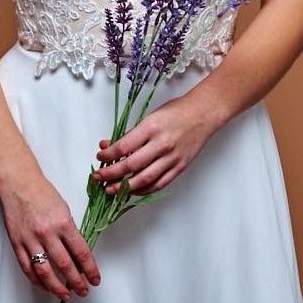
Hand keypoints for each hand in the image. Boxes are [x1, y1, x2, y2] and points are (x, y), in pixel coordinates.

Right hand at [0, 168, 100, 301]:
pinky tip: (45, 286)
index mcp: (63, 224)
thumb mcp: (64, 210)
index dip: (90, 270)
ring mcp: (30, 240)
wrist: (18, 184)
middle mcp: (47, 233)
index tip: (95, 280)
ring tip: (66, 295)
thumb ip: (70, 233)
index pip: (81, 254)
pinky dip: (37, 280)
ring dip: (57, 287)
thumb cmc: (42, 194)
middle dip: (76, 282)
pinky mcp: (16, 243)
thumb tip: (77, 256)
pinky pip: (27, 267)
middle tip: (83, 291)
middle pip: (65, 266)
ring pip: (45, 272)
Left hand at [92, 93, 219, 195]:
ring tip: (111, 190)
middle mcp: (161, 144)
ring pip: (144, 179)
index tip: (100, 157)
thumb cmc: (177, 112)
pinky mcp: (179, 167)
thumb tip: (109, 146)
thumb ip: (131, 134)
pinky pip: (159, 184)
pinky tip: (132, 191)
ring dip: (124, 187)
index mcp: (151, 128)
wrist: (203, 114)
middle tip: (98, 178)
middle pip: (130, 165)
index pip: (123, 147)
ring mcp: (172, 158)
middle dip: (111, 174)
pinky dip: (143, 190)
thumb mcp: (150, 117)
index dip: (108, 155)